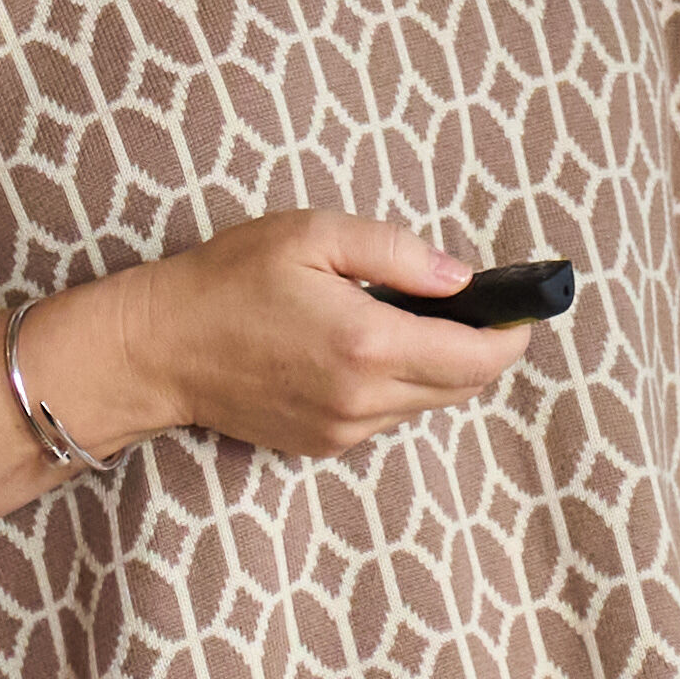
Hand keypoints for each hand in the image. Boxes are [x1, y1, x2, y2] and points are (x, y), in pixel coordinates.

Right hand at [25, 209, 530, 463]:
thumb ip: (397, 252)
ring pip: (428, 402)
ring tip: (411, 319)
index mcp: (368, 344)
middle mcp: (364, 400)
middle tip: (473, 305)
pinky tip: (365, 348)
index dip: (511, 333)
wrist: (159, 349)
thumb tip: (461, 278)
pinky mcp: (324, 444)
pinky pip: (389, 415)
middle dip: (481, 347)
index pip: (479, 358)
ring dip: (437, 365)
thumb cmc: (228, 280)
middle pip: (463, 386)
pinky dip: (397, 383)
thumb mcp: (312, 235)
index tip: (520, 306)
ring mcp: (344, 430)